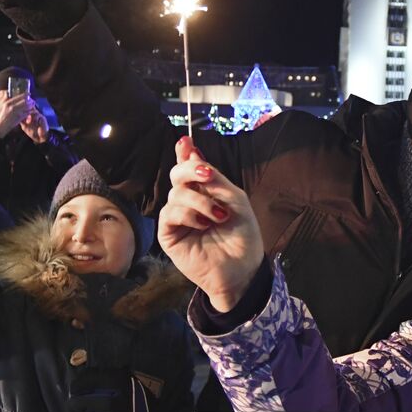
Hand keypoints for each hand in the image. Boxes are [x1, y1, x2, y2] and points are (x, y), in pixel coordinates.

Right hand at [0, 94, 45, 140]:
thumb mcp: (0, 106)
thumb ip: (6, 100)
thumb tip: (9, 95)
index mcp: (7, 102)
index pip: (20, 96)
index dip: (26, 95)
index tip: (29, 94)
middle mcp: (12, 106)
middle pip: (25, 101)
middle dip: (30, 101)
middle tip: (32, 101)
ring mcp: (16, 112)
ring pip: (27, 107)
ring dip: (31, 106)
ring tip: (32, 106)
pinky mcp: (19, 118)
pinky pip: (27, 113)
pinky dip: (29, 112)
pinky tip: (30, 112)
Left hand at [58, 366, 163, 411]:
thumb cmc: (140, 406)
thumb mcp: (132, 385)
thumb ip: (111, 378)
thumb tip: (81, 373)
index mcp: (123, 385)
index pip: (90, 380)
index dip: (78, 385)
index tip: (75, 389)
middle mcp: (117, 405)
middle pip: (80, 403)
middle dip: (73, 405)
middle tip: (72, 407)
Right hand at [158, 137, 263, 311]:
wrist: (243, 269)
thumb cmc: (243, 236)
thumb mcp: (235, 200)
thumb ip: (215, 179)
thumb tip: (193, 152)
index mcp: (205, 191)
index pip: (189, 167)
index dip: (185, 153)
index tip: (185, 142)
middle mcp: (188, 201)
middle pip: (177, 174)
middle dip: (190, 169)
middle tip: (206, 175)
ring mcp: (177, 218)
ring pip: (176, 194)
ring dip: (200, 201)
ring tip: (218, 217)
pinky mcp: (169, 234)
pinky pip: (169, 214)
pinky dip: (189, 215)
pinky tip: (203, 224)